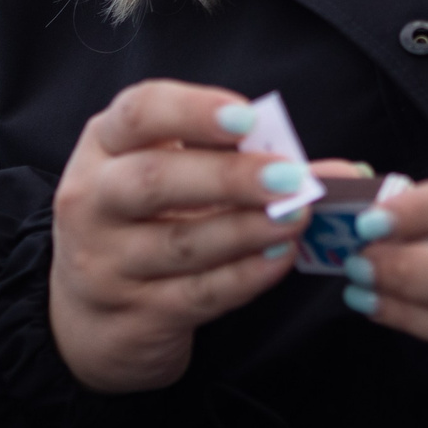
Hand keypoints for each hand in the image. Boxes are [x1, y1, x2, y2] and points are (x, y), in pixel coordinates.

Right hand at [48, 80, 318, 392]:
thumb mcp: (174, 175)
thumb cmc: (144, 222)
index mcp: (103, 146)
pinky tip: (280, 259)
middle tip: (289, 177)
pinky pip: (198, 294)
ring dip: (248, 229)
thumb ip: (244, 159)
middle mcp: (92, 200)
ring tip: (298, 217)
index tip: (248, 118)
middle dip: (228, 177)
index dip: (193, 111)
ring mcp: (106, 263)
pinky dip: (245, 276)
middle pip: (153, 181)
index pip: (139, 113)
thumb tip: (338, 171)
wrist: (88, 315)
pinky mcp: (133, 315)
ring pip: (181, 243)